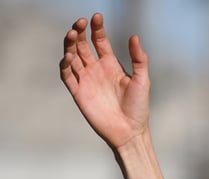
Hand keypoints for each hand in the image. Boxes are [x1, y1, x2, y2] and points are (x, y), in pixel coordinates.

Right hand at [60, 13, 149, 149]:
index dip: (96, 28)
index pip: (99, 40)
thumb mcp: (142, 81)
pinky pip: (67, 75)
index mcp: (111, 65)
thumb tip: (135, 36)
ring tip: (72, 34)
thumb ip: (139, 59)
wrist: (130, 132)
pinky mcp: (78, 93)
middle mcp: (96, 70)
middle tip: (80, 22)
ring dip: (70, 44)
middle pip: (82, 45)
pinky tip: (69, 56)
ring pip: (72, 57)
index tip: (96, 16)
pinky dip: (65, 65)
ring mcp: (86, 81)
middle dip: (79, 32)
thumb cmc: (139, 108)